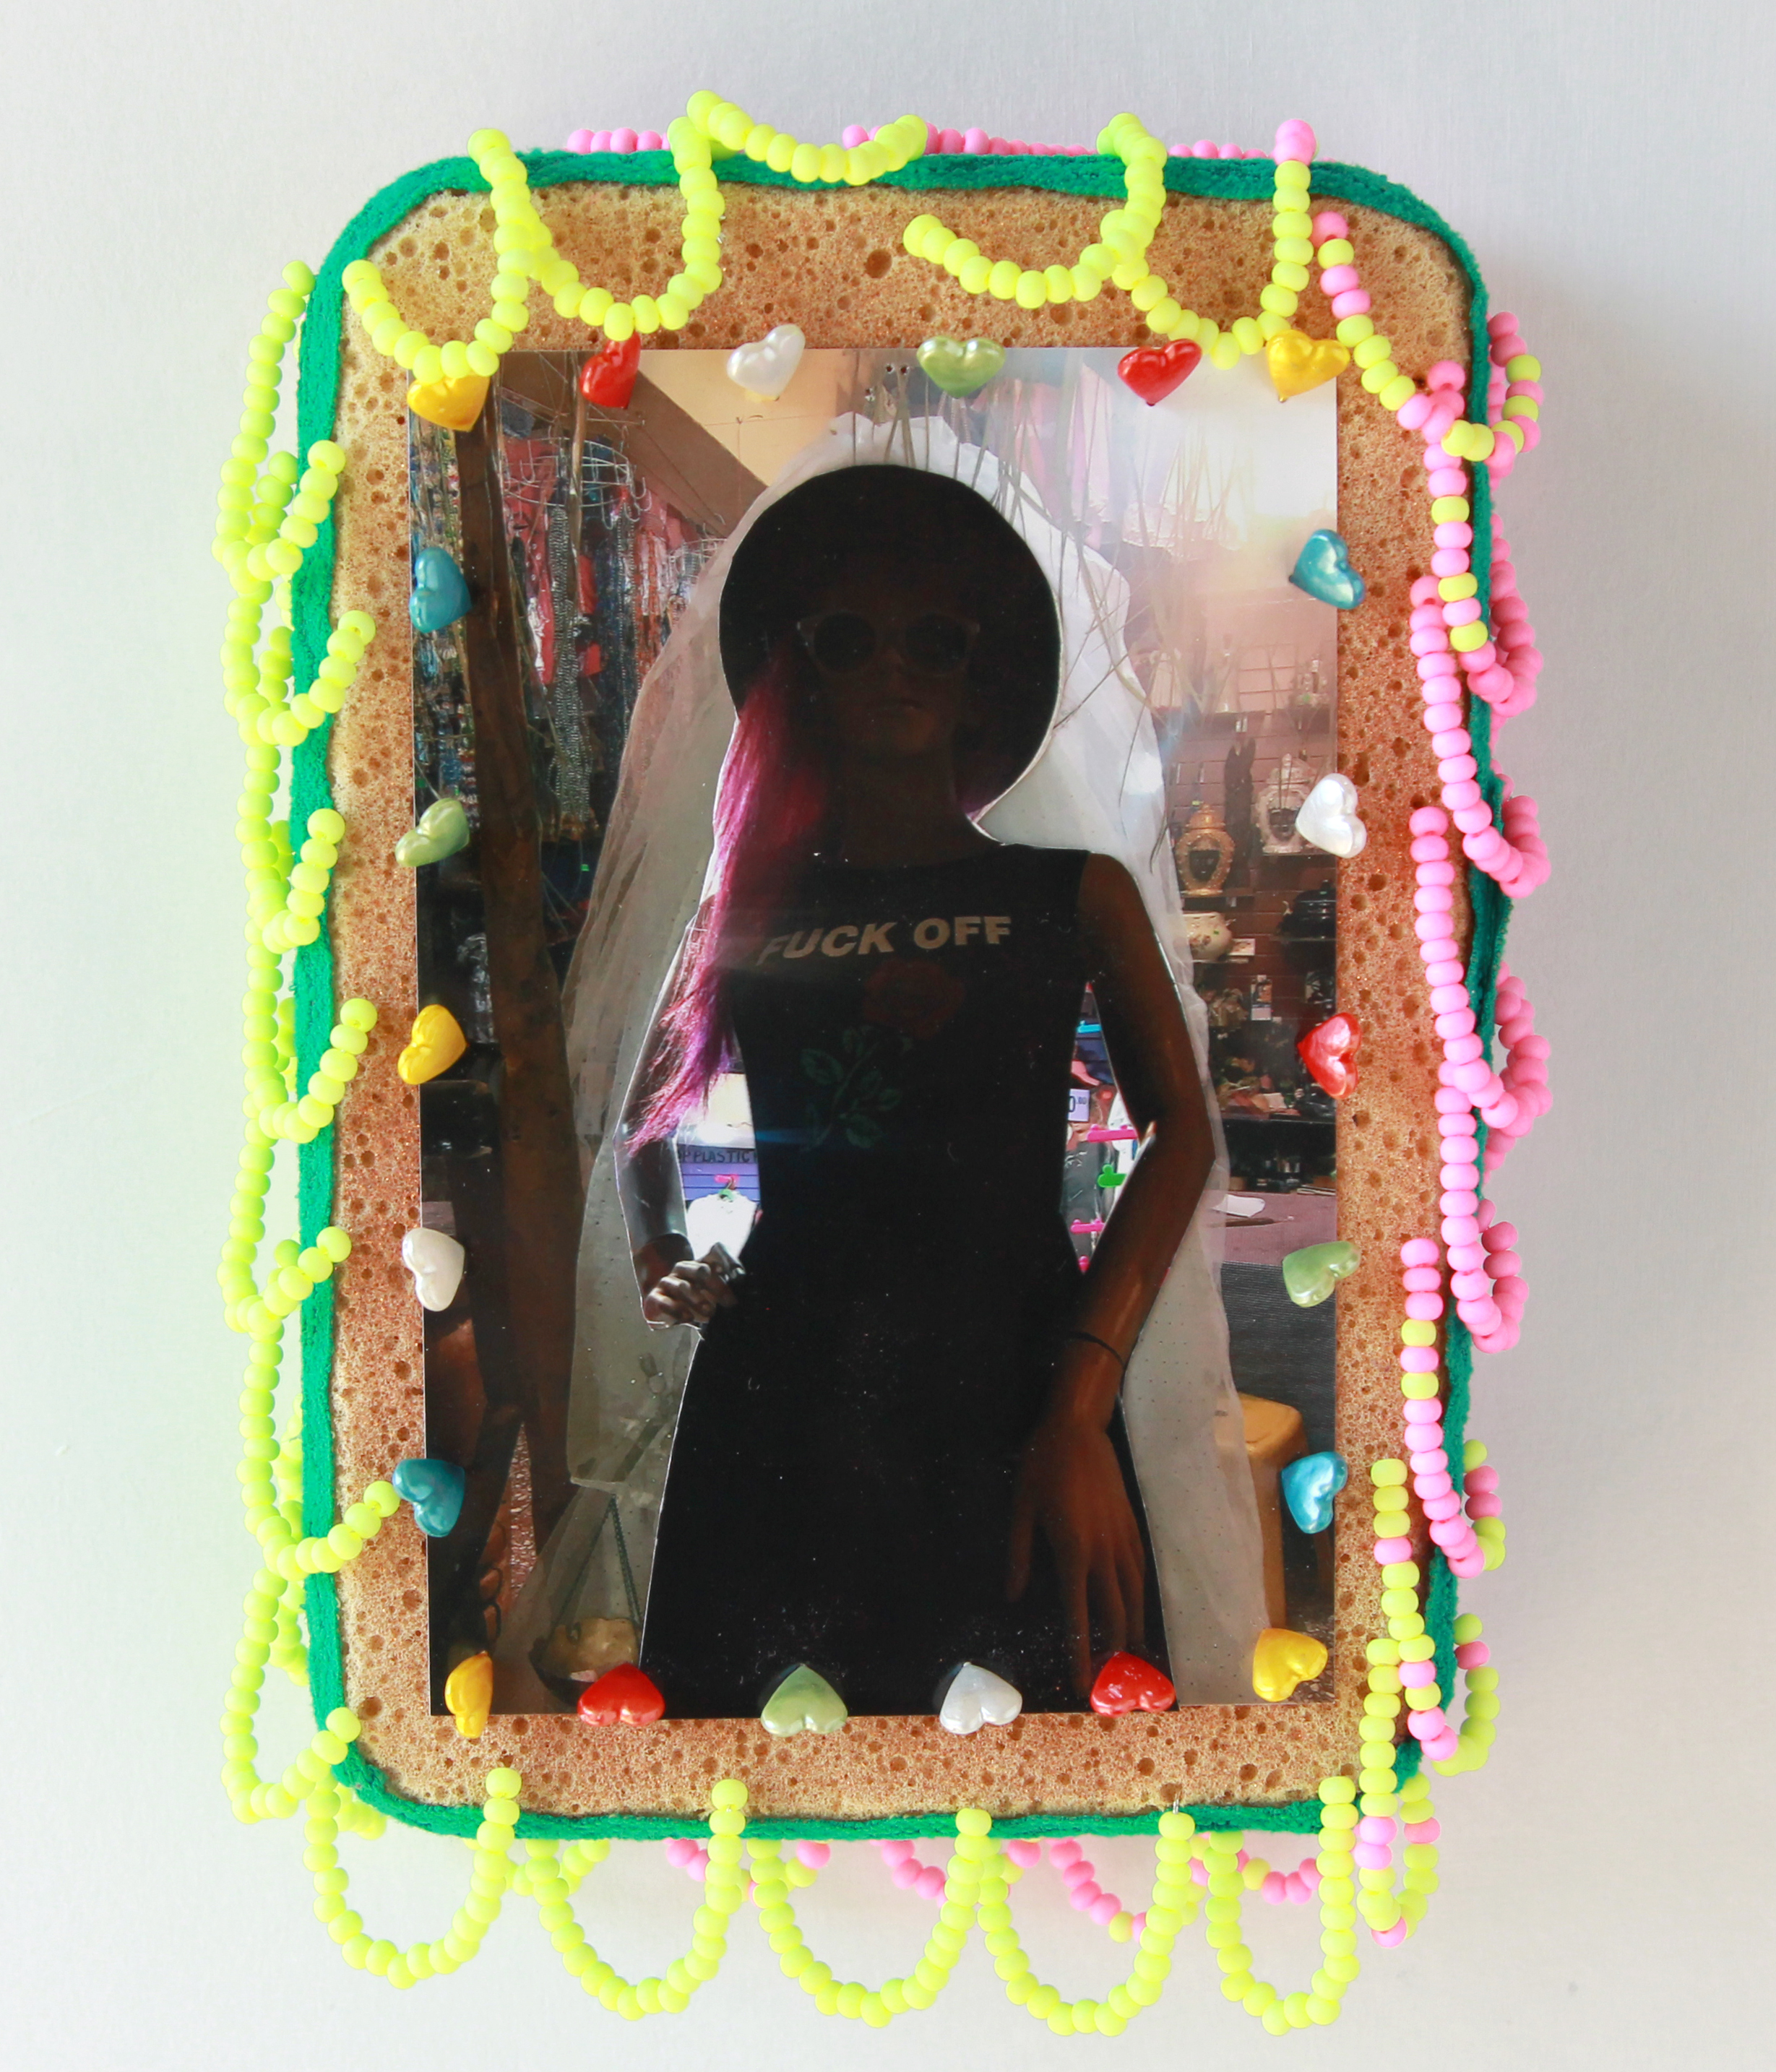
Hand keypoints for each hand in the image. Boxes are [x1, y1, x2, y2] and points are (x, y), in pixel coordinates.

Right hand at [637, 1242, 739, 1328]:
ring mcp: (667, 1282)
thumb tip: (740, 1286)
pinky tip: (688, 1318)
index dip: (729, 1262)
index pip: (715, 1254)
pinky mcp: (654, 1298)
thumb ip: (724, 1289)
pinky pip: (663, 1301)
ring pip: (681, 1286)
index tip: (741, 1278)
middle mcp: (682, 1270)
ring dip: (697, 1299)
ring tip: (710, 1312)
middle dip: (717, 1286)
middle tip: (729, 1303)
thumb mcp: (710, 1294)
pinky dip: (676, 1310)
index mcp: (698, 1264)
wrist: (661, 1306)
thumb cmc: (692, 1299)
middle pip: (700, 1270)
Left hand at [1006, 1407, 1146, 1697]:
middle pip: (1113, 1611)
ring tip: (1133, 1658)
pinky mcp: (1132, 1525)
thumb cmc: (1042, 1465)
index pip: (1076, 1613)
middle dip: (1113, 1650)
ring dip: (1132, 1628)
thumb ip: (1019, 1555)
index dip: (1078, 1651)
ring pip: (1134, 1594)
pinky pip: (1140, 1570)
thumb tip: (1014, 1597)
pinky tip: (1138, 1609)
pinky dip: (1140, 1596)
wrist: (1078, 1428)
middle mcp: (1103, 1551)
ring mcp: (1122, 1538)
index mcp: (1072, 1551)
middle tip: (1112, 1682)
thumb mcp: (1020, 1509)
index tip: (1081, 1682)